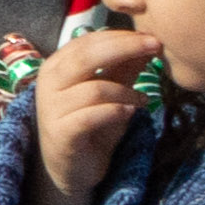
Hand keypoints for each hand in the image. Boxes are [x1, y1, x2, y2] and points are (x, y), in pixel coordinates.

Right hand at [21, 0, 166, 204]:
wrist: (70, 168)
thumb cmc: (90, 125)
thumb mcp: (112, 92)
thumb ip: (125, 67)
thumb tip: (149, 40)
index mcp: (58, 65)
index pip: (89, 40)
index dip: (121, 36)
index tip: (151, 37)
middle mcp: (49, 82)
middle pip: (87, 55)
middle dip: (126, 48)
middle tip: (155, 46)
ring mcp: (52, 108)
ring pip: (95, 88)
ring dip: (126, 92)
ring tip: (142, 99)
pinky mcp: (61, 133)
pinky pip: (92, 116)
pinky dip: (116, 112)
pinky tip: (131, 112)